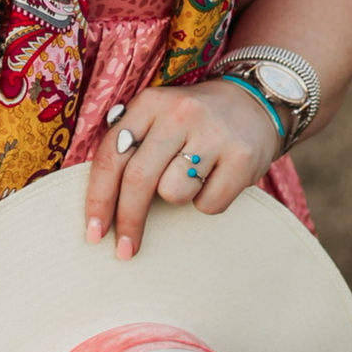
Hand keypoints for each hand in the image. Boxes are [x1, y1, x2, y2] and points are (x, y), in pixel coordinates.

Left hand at [85, 79, 284, 257]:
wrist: (257, 102)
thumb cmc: (192, 123)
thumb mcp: (156, 118)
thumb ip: (127, 146)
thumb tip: (98, 207)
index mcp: (150, 103)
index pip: (112, 157)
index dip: (98, 199)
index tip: (94, 233)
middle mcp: (180, 113)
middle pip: (139, 180)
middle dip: (127, 221)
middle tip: (124, 250)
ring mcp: (214, 133)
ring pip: (174, 194)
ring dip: (177, 198)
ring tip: (192, 177)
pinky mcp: (242, 157)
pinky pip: (208, 204)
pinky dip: (207, 202)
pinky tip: (216, 180)